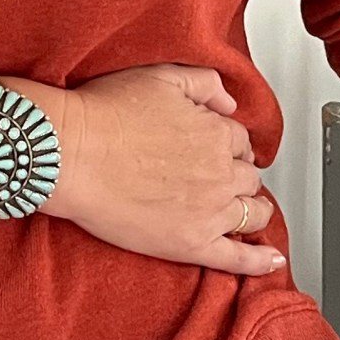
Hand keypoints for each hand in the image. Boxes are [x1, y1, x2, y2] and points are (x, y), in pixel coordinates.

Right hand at [17, 64, 281, 275]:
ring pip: (251, 213)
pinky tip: (269, 261)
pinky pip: (237, 257)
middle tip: (216, 178)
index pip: (238, 141)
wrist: (70, 154)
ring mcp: (209, 212)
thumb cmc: (106, 114)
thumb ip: (205, 83)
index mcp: (216, 133)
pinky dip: (258, 261)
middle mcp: (220, 173)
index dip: (225, 145)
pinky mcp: (191, 244)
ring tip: (242, 212)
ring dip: (250, 209)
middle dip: (237, 176)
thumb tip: (230, 102)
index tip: (213, 150)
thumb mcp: (161, 78)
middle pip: (247, 177)